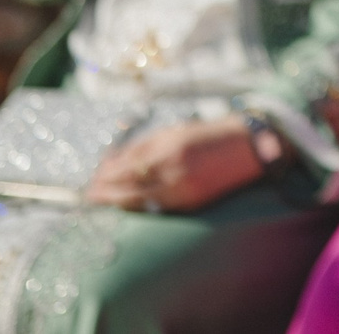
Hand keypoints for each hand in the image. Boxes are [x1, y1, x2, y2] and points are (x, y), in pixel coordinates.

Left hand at [85, 117, 264, 212]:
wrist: (248, 148)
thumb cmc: (208, 135)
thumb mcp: (174, 131)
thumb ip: (143, 145)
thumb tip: (113, 159)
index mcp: (168, 148)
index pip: (126, 165)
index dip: (106, 174)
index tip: (93, 178)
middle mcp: (174, 170)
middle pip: (129, 186)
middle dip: (106, 192)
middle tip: (90, 196)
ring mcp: (183, 189)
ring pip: (140, 201)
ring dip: (118, 202)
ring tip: (104, 202)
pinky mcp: (192, 203)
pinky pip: (158, 207)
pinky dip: (140, 207)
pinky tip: (129, 205)